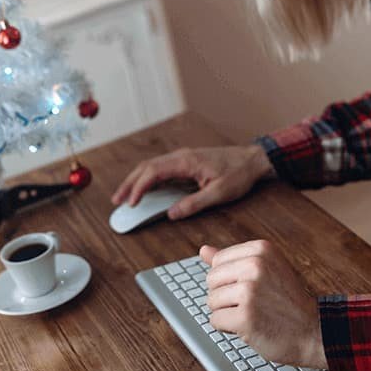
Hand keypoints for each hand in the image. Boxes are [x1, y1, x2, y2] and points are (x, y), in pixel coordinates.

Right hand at [109, 145, 272, 219]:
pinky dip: (147, 178)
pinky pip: (160, 168)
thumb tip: (171, 214)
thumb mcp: (219, 193)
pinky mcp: (185, 162)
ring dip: (136, 180)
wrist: (252, 160)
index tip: (131, 203)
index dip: (139, 188)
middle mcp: (181, 156)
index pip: (153, 172)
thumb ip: (194, 204)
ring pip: (151, 166)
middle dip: (130, 184)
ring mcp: (182, 157)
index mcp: (186, 161)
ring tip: (125, 197)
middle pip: (146, 167)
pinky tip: (144, 189)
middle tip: (117, 201)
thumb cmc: (238, 174)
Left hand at [201, 240, 325, 368]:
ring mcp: (250, 291)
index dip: (229, 279)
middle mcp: (255, 266)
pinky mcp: (245, 317)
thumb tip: (203, 250)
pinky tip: (249, 327)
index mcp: (261, 250)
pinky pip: (215, 320)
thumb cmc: (287, 301)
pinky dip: (228, 328)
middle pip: (212, 280)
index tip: (253, 288)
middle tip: (253, 304)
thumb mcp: (266, 270)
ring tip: (253, 314)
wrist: (313, 332)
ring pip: (212, 301)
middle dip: (225, 296)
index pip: (218, 261)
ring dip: (227, 313)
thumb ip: (233, 260)